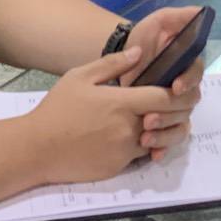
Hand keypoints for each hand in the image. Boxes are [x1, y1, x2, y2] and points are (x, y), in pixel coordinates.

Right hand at [29, 48, 198, 182]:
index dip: (179, 95)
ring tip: (162, 122)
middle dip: (178, 113)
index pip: (164, 98)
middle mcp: (129, 128)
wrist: (37, 149)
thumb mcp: (79, 77)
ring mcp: (124, 150)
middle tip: (180, 106)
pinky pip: (141, 156)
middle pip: (167, 120)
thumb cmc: (57, 110)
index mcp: (121, 103)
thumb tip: (139, 52)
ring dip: (163, 132)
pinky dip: (146, 147)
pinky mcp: (118, 167)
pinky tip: (141, 138)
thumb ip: (112, 64)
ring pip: (157, 140)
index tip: (184, 90)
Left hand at [120, 8, 205, 159]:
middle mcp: (183, 90)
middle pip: (189, 105)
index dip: (188, 82)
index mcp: (185, 66)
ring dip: (166, 133)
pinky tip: (152, 155)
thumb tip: (200, 11)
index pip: (196, 76)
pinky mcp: (162, 125)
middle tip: (150, 117)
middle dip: (171, 112)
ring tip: (145, 136)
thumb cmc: (140, 41)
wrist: (117, 63)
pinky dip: (163, 149)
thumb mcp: (156, 24)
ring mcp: (173, 109)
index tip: (174, 87)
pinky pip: (169, 141)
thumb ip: (177, 17)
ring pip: (181, 125)